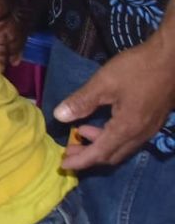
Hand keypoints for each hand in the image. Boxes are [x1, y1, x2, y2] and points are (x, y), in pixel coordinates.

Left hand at [56, 31, 174, 169]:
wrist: (171, 58)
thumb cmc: (137, 68)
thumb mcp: (104, 82)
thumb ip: (82, 101)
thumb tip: (59, 117)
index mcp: (127, 128)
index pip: (100, 153)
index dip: (80, 161)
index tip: (62, 165)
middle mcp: (140, 135)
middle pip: (112, 156)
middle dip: (88, 156)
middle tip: (68, 149)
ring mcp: (150, 129)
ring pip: (122, 148)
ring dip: (100, 146)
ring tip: (80, 132)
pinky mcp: (153, 121)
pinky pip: (130, 140)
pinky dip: (112, 138)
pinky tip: (101, 124)